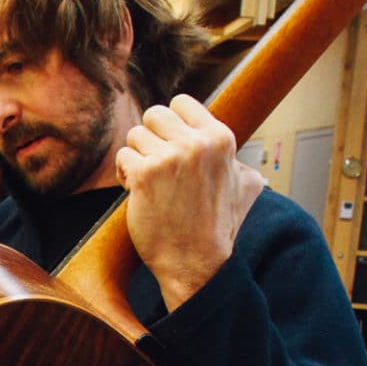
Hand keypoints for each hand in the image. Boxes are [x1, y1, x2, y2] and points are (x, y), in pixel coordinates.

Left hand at [115, 95, 263, 310]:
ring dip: (137, 158)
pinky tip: (137, 193)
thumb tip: (237, 158)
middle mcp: (196, 143)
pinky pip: (122, 158)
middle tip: (158, 167)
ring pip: (135, 136)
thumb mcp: (244, 186)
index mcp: (220, 137)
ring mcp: (170, 158)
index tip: (172, 147)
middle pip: (154, 115)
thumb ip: (236, 162)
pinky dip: (125, 176)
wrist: (198, 263)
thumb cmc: (218, 227)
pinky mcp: (145, 176)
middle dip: (151, 140)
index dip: (170, 125)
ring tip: (150, 183)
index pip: (181, 102)